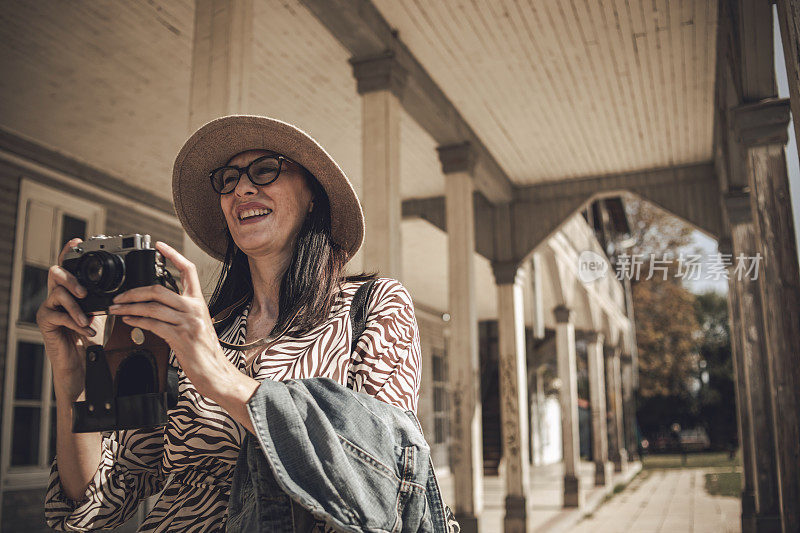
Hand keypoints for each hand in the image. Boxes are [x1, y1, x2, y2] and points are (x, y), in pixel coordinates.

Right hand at [36, 238, 103, 399]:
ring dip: (76, 306)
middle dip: (71, 278)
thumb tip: (130, 286)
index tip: (77, 241)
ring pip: (57, 294)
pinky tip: (88, 331)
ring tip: (89, 318)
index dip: (69, 252)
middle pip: (56, 274)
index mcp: (71, 289)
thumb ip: (107, 297)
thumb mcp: (102, 311)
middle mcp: (57, 294)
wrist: (80, 361)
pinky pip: (59, 316)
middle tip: (84, 291)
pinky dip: (76, 323)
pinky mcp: (45, 322)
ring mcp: (49, 307)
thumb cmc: (90, 334)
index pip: (67, 266)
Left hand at [108, 242, 242, 401]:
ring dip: (129, 307)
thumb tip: (154, 304)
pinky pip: (153, 324)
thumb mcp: (196, 324)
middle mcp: (194, 309)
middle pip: (160, 289)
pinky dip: (136, 320)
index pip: (188, 271)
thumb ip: (179, 311)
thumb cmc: (203, 349)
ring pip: (153, 307)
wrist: (214, 371)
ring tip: (116, 308)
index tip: (159, 246)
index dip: (174, 255)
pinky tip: (127, 320)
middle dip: (134, 291)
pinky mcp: (179, 336)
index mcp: (198, 302)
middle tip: (120, 295)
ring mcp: (187, 322)